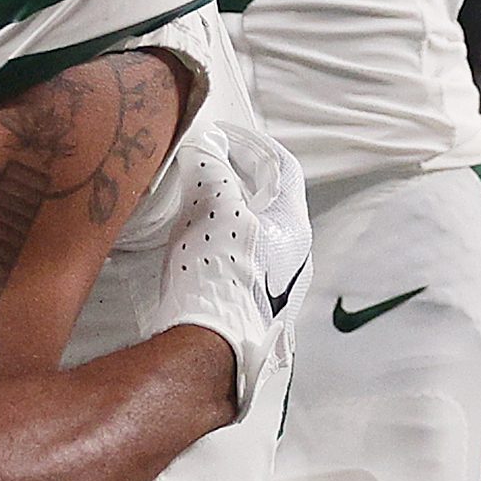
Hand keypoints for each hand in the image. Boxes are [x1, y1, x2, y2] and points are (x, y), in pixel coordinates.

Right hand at [150, 124, 311, 422]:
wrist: (209, 347)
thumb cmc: (220, 275)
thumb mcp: (213, 204)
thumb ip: (210, 166)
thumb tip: (205, 143)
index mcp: (293, 228)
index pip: (283, 168)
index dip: (253, 144)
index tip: (224, 134)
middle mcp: (290, 257)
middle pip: (268, 201)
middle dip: (237, 176)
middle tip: (206, 161)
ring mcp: (270, 286)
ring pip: (250, 232)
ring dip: (223, 209)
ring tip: (191, 197)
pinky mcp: (245, 306)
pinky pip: (233, 258)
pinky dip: (213, 238)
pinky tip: (188, 243)